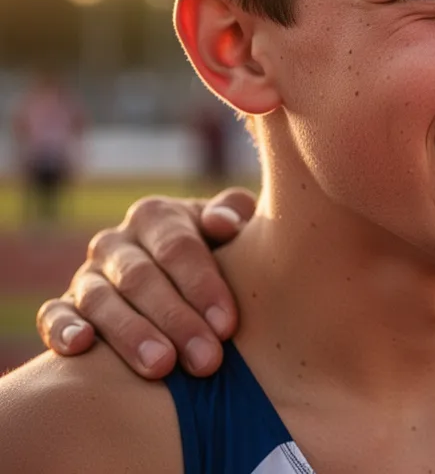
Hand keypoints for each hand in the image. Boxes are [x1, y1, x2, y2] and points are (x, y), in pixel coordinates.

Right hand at [35, 188, 255, 378]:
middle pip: (141, 278)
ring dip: (130, 335)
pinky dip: (62, 330)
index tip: (228, 326)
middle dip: (175, 320)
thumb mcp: (232, 226)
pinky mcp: (63, 305)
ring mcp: (86, 275)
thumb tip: (224, 224)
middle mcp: (116, 242)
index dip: (203, 286)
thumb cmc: (219, 252)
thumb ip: (234, 214)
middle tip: (205, 360)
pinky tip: (80, 348)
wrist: (182, 276)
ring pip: (100, 300)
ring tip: (161, 367)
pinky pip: (53, 315)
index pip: (178, 248)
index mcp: (156, 217)